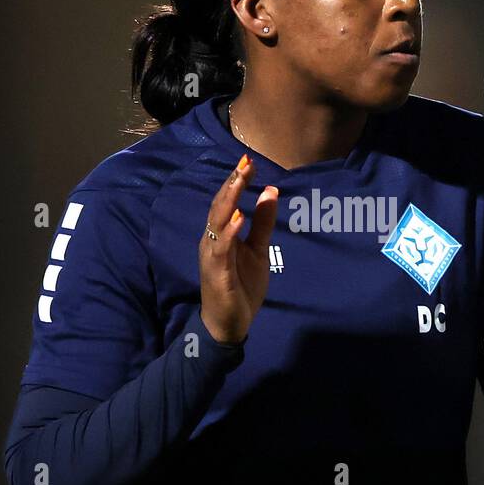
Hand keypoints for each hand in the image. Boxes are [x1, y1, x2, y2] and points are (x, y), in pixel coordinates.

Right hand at [199, 154, 278, 344]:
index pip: (227, 201)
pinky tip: (238, 219)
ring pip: (217, 222)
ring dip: (229, 201)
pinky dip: (228, 233)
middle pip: (220, 206)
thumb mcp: (258, 250)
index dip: (237, 180)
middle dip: (232, 183)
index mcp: (222, 233)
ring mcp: (212, 255)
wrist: (230, 324)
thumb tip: (271, 191)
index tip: (249, 160)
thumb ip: (263, 223)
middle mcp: (212, 240)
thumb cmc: (241, 286)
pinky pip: (221, 249)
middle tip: (245, 162)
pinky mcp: (216, 272)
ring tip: (240, 181)